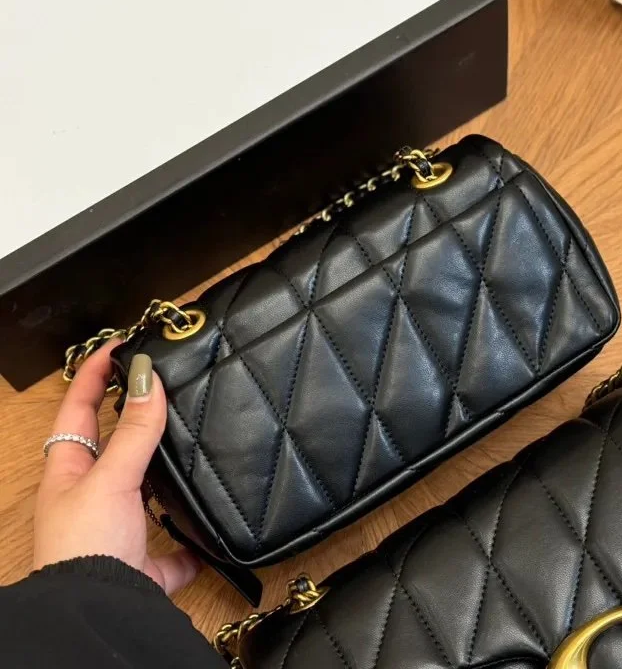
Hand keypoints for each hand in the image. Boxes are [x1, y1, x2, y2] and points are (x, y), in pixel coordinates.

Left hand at [34, 341, 199, 593]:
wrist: (101, 615)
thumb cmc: (87, 546)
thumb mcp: (112, 479)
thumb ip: (135, 431)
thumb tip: (148, 376)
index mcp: (70, 472)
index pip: (80, 407)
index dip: (97, 372)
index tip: (123, 343)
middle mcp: (91, 497)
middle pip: (113, 446)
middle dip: (136, 415)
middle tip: (165, 383)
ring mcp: (118, 529)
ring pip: (145, 489)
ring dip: (166, 471)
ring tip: (196, 440)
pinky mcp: (145, 563)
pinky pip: (174, 545)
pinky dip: (193, 538)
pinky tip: (215, 526)